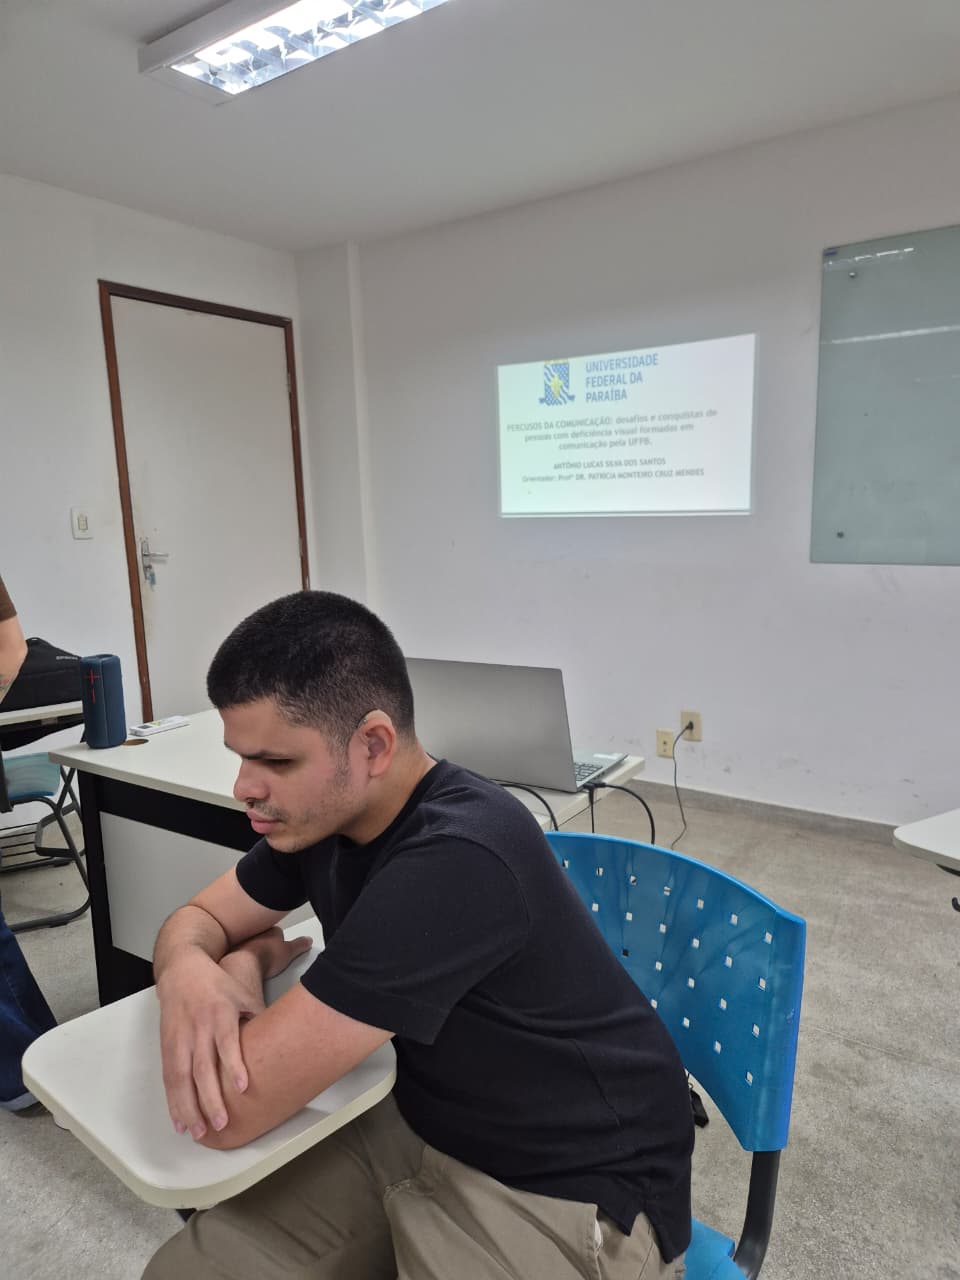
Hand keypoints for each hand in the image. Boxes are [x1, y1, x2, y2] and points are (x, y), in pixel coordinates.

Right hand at [157, 951, 269, 1140]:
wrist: (181, 970)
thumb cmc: (217, 984)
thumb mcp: (242, 993)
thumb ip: (257, 1017)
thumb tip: (280, 1042)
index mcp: (219, 1013)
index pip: (226, 1042)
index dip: (233, 1065)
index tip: (242, 1087)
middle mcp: (197, 1028)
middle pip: (201, 1067)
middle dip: (210, 1098)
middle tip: (221, 1123)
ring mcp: (179, 1039)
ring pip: (181, 1079)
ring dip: (188, 1108)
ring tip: (198, 1132)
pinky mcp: (167, 1047)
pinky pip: (168, 1079)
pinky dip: (173, 1102)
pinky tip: (179, 1122)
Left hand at [229, 926, 312, 980]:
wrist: (243, 965)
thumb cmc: (263, 956)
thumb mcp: (289, 951)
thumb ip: (299, 945)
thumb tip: (308, 940)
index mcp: (269, 930)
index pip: (277, 932)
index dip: (280, 940)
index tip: (282, 948)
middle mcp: (255, 933)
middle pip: (263, 937)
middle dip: (267, 944)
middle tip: (271, 957)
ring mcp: (243, 942)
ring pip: (250, 944)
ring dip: (253, 950)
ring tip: (259, 964)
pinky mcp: (232, 953)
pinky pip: (238, 954)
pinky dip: (242, 959)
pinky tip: (246, 968)